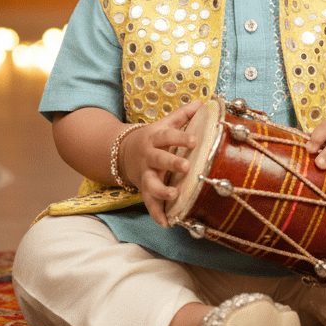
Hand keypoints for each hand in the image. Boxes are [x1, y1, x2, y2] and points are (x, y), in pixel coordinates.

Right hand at [120, 101, 201, 225]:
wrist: (122, 152)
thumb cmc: (152, 138)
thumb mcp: (164, 125)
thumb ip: (182, 115)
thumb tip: (203, 102)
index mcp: (155, 138)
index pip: (168, 136)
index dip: (180, 138)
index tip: (195, 141)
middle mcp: (149, 157)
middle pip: (159, 159)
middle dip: (171, 163)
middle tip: (186, 167)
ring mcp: (145, 174)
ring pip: (151, 184)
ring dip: (162, 190)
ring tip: (174, 195)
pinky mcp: (144, 190)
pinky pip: (149, 203)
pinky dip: (156, 214)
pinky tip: (166, 223)